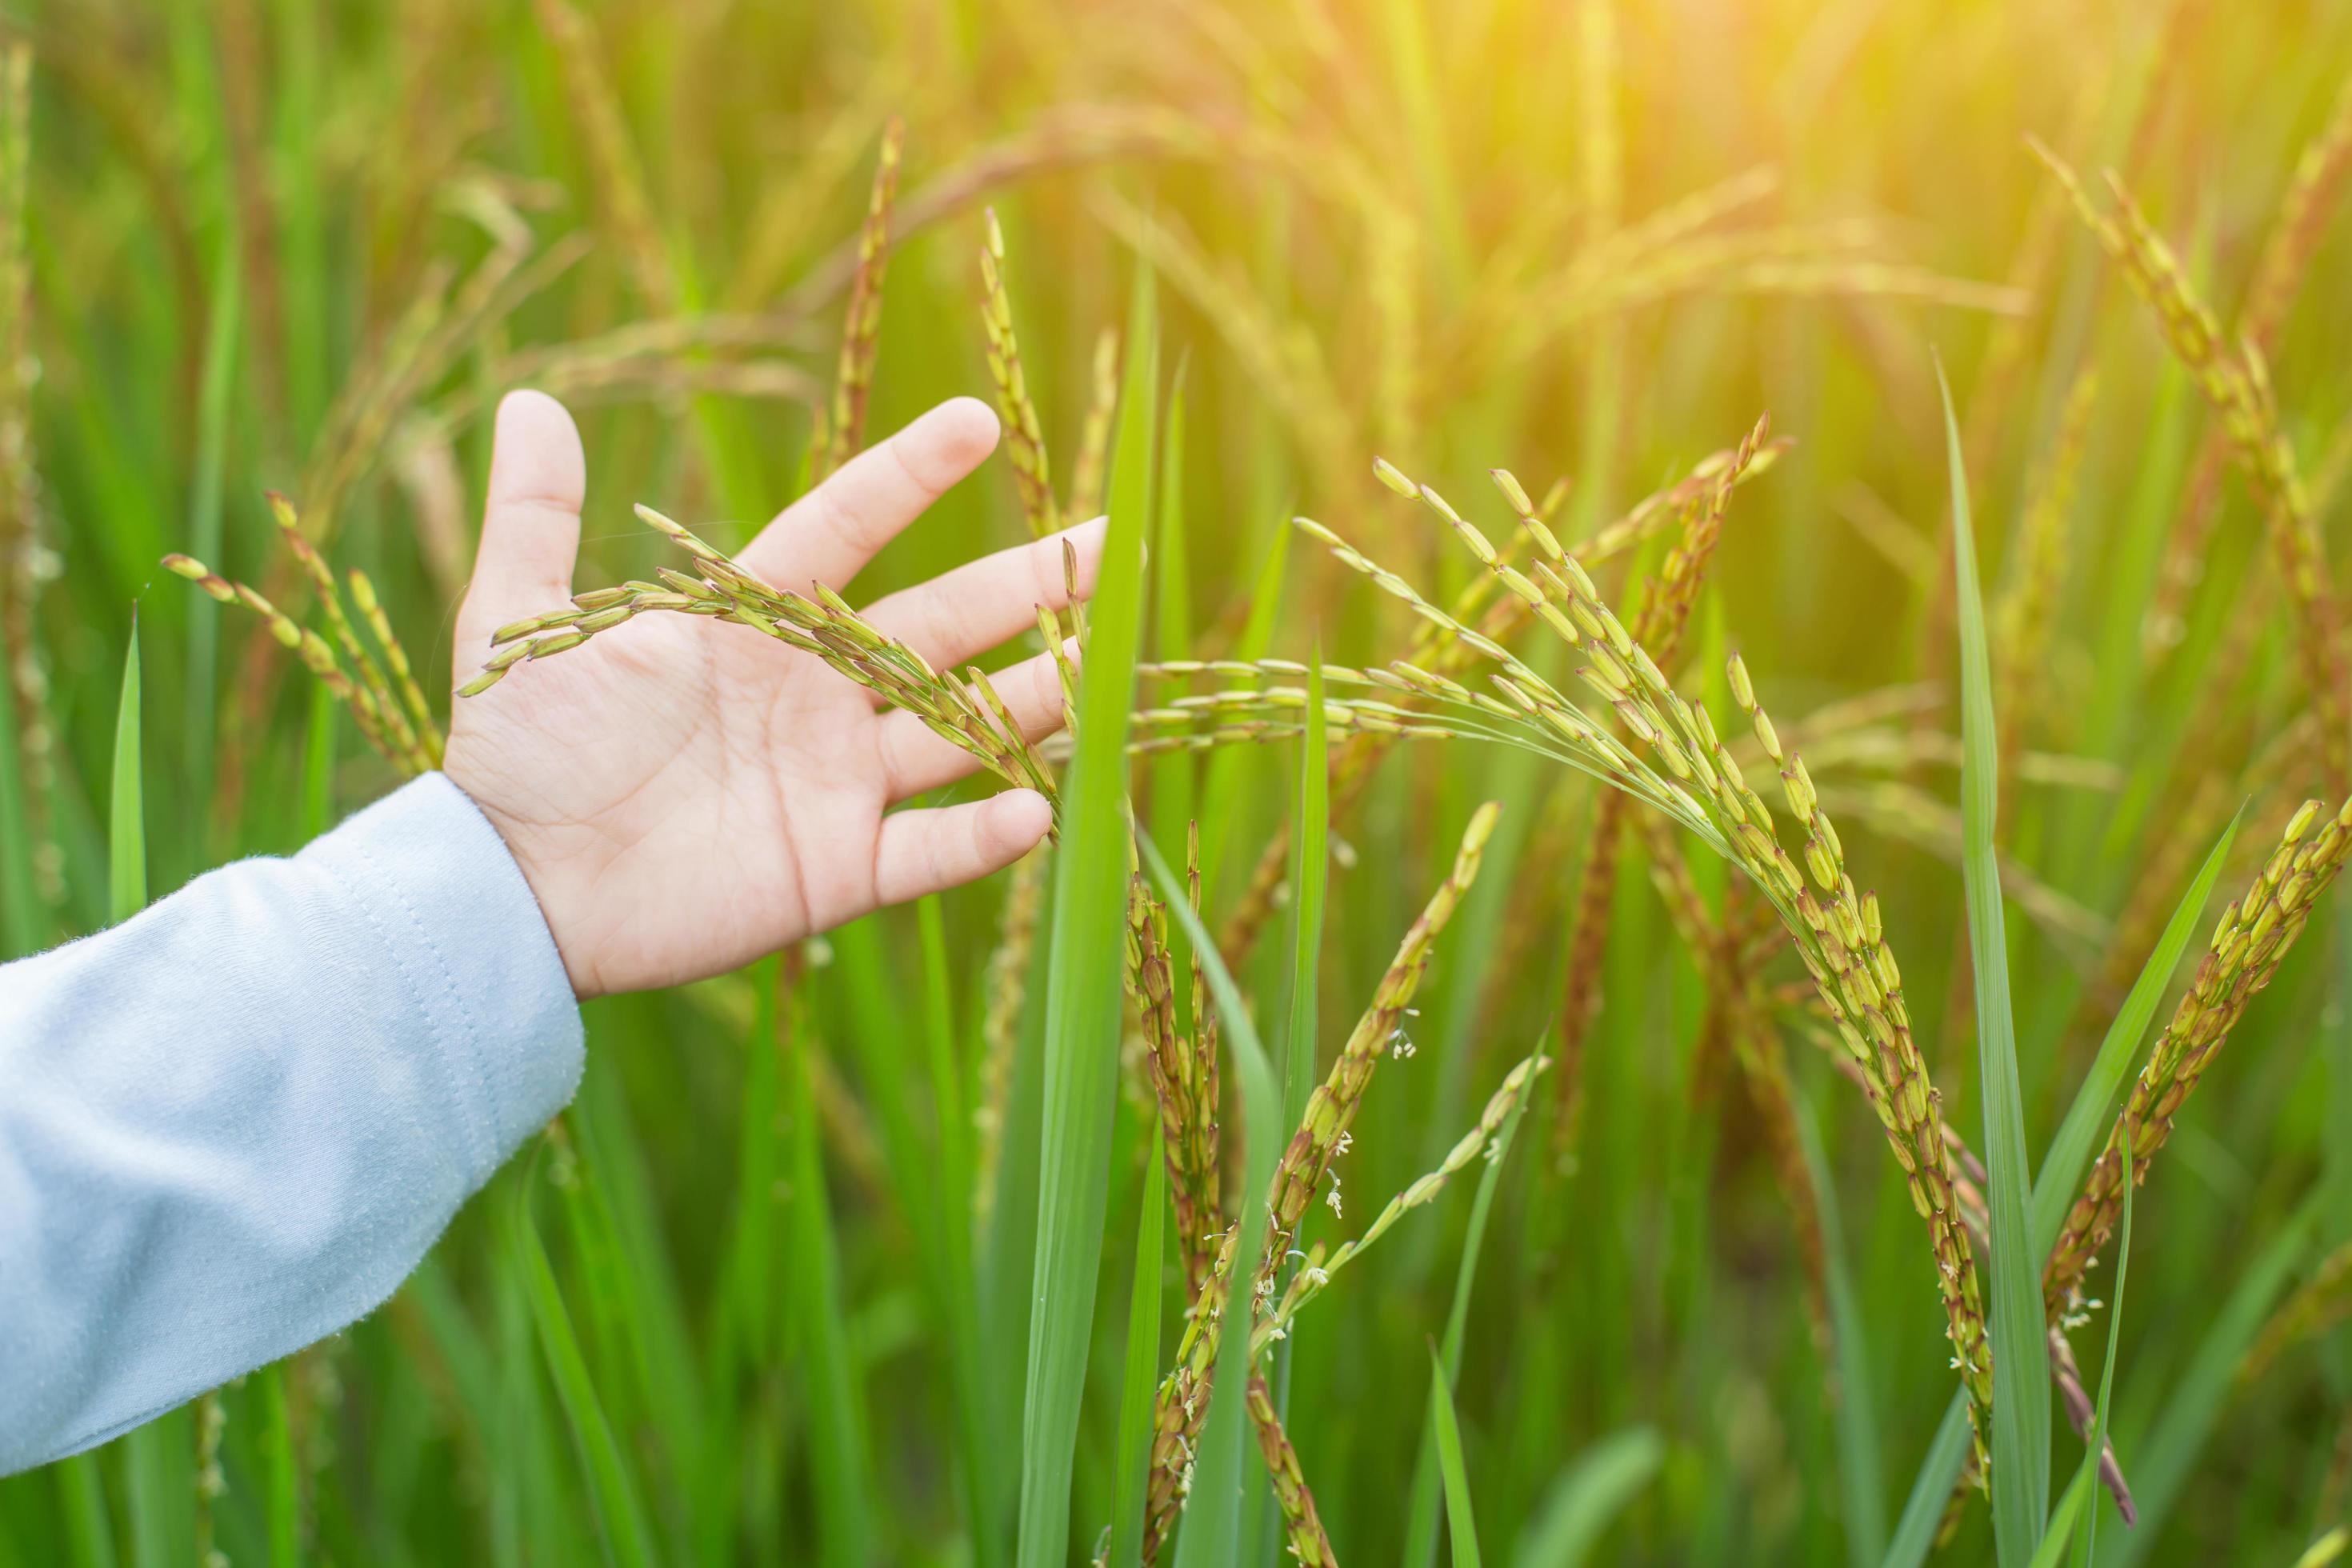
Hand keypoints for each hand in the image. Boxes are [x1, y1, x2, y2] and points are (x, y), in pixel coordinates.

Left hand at [444, 391, 1098, 997]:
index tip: (978, 422)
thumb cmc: (514, 755)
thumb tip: (528, 402)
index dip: (908, 476)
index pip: (847, 529)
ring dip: (1033, 699)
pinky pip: (926, 850)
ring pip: (957, 729)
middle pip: (941, 626)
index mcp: (749, 625)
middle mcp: (811, 696)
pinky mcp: (835, 870)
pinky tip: (1038, 810)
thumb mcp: (518, 622)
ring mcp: (833, 784)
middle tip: (1110, 543)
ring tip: (1107, 662)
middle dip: (1028, 585)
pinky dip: (981, 837)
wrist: (505, 889)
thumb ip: (536, 519)